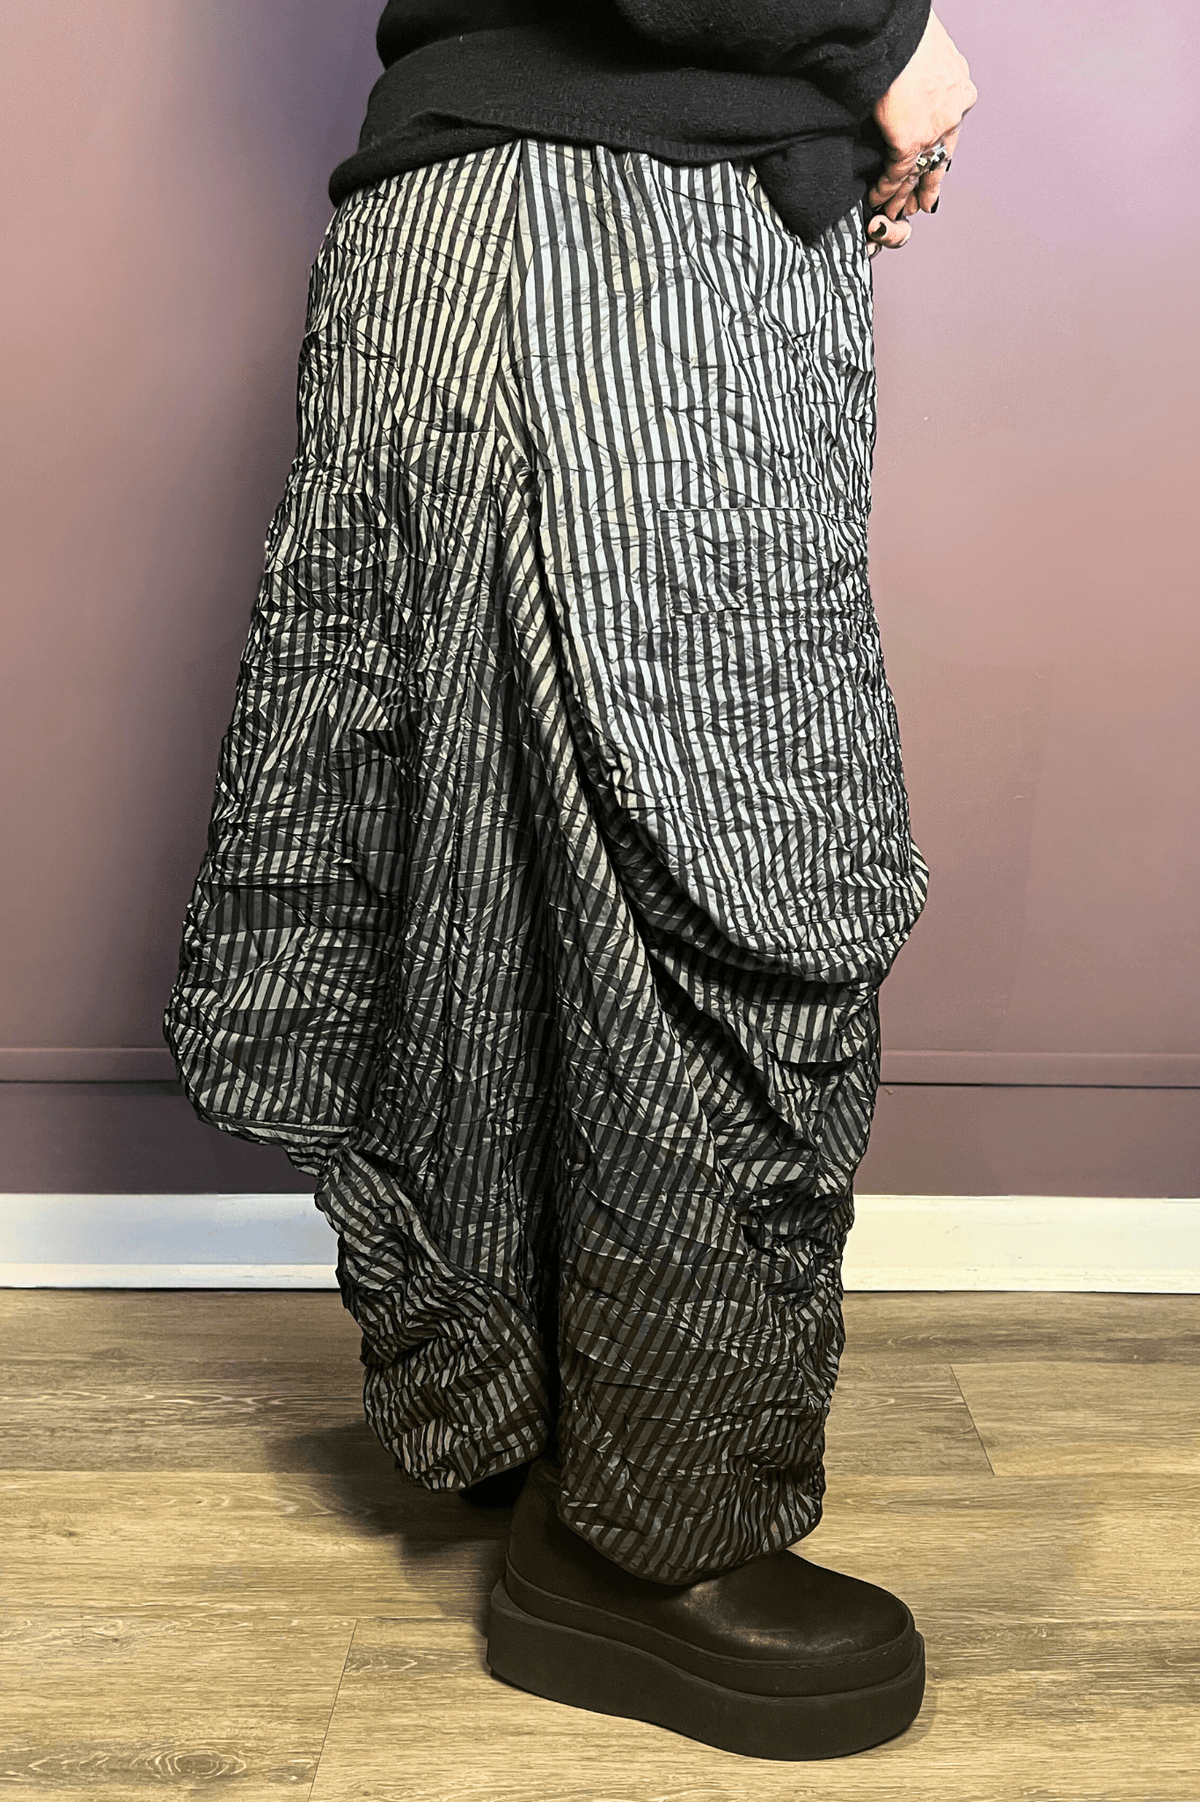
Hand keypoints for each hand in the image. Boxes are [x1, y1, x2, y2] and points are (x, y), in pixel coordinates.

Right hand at [866, 8, 976, 256]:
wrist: (893, 29)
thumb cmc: (905, 32)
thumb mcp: (927, 51)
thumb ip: (925, 75)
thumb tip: (913, 82)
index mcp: (960, 88)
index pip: (950, 130)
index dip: (940, 153)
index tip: (934, 168)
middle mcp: (953, 112)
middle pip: (940, 157)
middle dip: (929, 184)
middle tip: (923, 205)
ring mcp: (933, 129)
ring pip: (920, 171)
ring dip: (905, 194)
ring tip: (896, 213)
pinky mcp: (910, 140)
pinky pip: (899, 173)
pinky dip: (886, 189)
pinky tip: (879, 199)